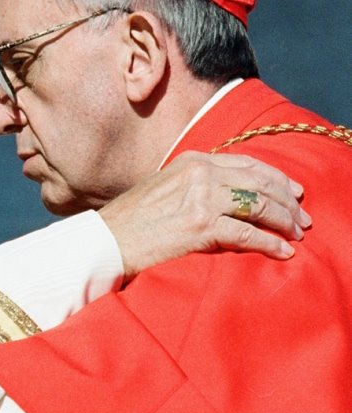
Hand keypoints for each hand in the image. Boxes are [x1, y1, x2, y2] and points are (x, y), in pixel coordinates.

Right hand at [99, 151, 309, 280]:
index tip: (295, 192)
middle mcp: (200, 174)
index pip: (248, 164)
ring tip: (296, 235)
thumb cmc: (133, 218)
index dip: (277, 178)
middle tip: (303, 218)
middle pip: (260, 183)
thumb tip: (233, 196)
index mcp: (192, 160)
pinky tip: (282, 251)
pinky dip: (270, 243)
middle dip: (288, 201)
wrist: (109, 238)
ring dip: (284, 222)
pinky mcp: (202, 227)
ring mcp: (202, 199)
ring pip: (260, 206)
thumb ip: (197, 183)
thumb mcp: (166, 185)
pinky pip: (248, 234)